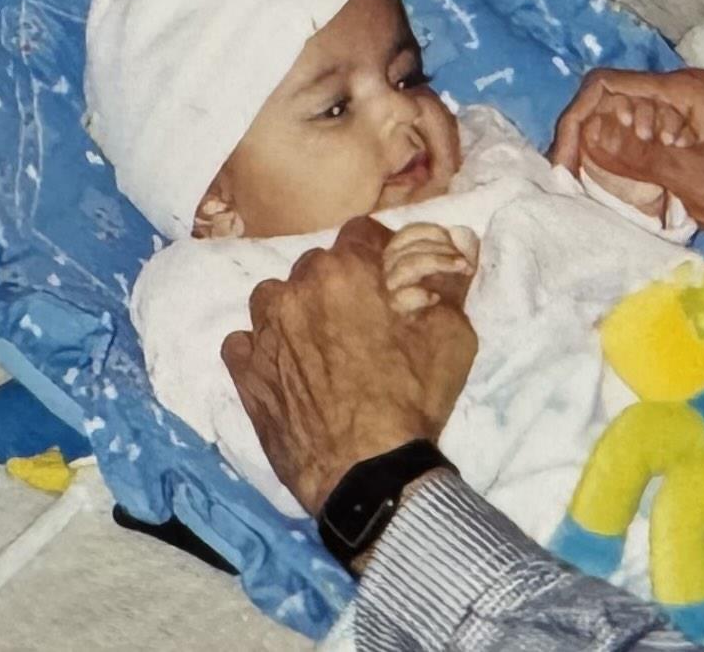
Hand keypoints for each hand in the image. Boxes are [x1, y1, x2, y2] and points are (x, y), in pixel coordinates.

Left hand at [223, 216, 477, 515]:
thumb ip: (449, 280)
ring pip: (275, 298)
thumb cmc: (413, 398)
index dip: (380, 251)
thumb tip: (459, 239)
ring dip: (296, 310)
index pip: (361, 231)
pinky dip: (263, 348)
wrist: (366, 471)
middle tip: (363, 316)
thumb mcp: (452, 334)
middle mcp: (297, 290)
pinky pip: (244, 341)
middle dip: (340, 281)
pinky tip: (287, 368)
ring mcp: (264, 332)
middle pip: (317, 264)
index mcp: (347, 271)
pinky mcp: (245, 374)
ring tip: (320, 341)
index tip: (392, 277)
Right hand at [549, 69, 703, 267]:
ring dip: (605, 163)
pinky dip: (626, 174)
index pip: (609, 87)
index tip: (563, 166)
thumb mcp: (702, 180)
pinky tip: (623, 202)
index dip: (578, 121)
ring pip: (622, 132)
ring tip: (596, 198)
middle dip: (587, 144)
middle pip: (611, 107)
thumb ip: (645, 157)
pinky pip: (642, 153)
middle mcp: (683, 101)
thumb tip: (590, 134)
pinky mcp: (688, 151)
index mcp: (688, 93)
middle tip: (575, 188)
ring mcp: (686, 126)